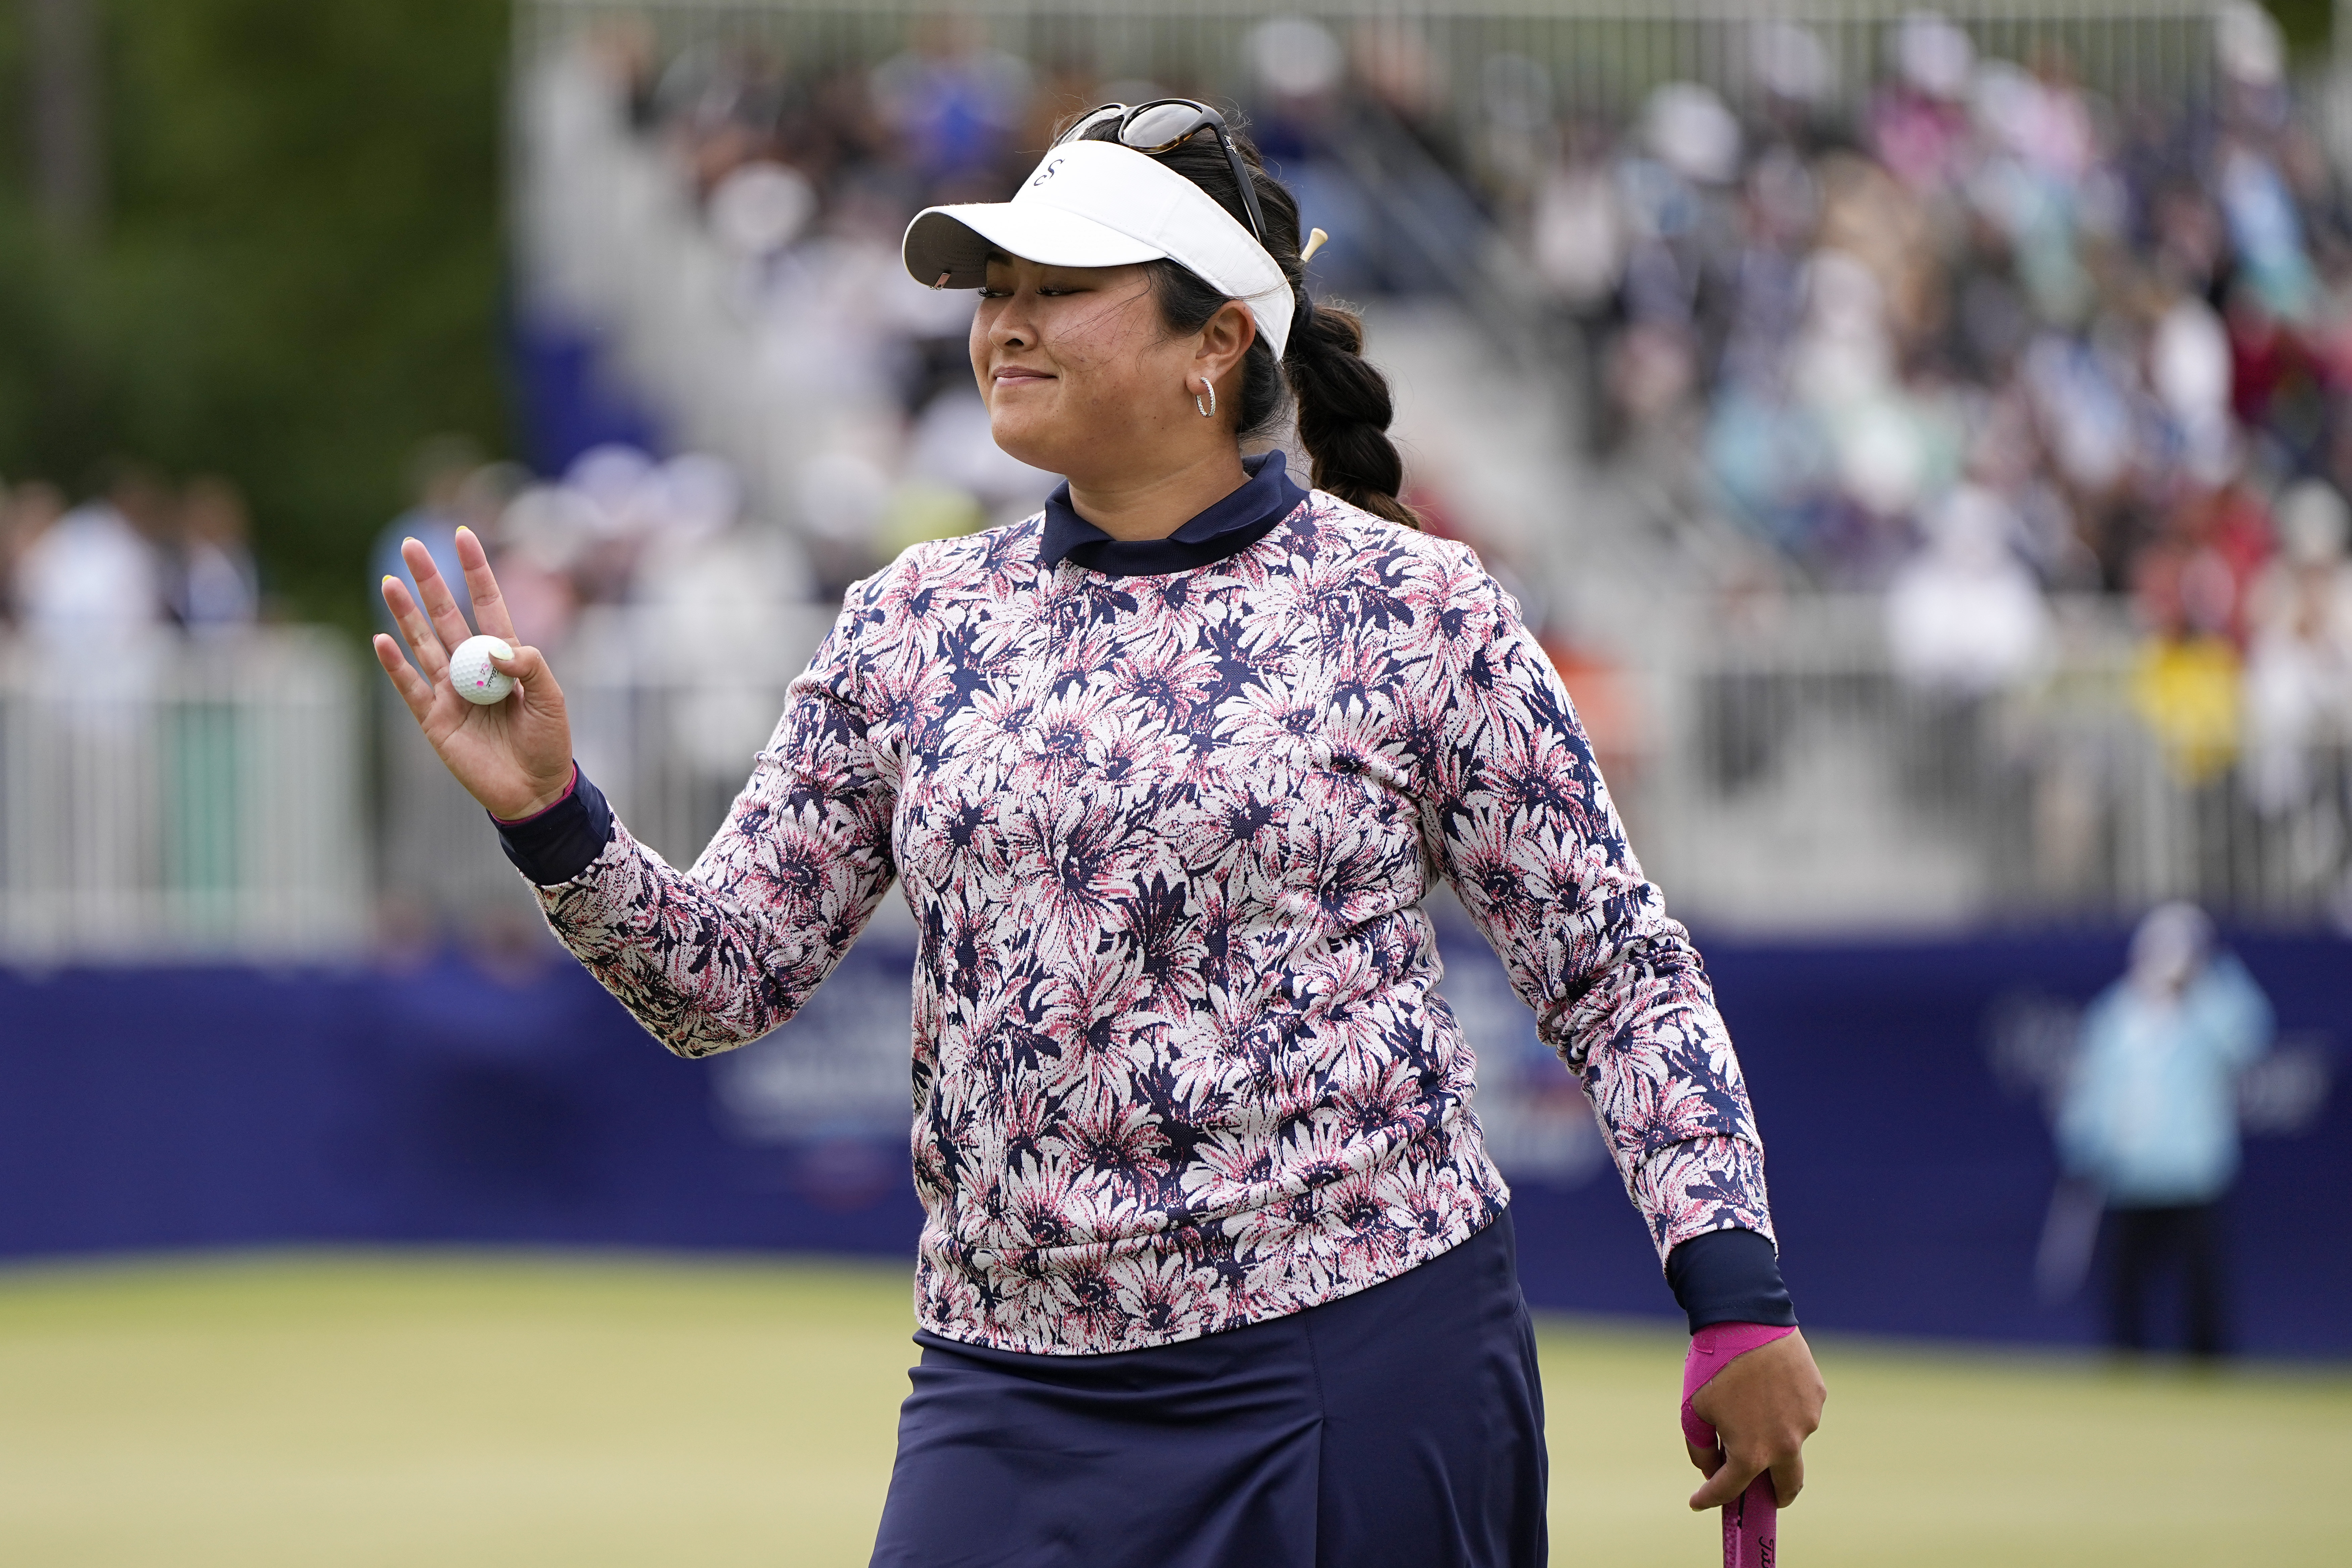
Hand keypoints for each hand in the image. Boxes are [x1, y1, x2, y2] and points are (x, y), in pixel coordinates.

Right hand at [374, 527, 575, 819]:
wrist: (534, 790)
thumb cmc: (549, 743)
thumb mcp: (552, 700)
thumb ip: (531, 667)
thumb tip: (496, 647)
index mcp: (505, 657)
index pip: (487, 604)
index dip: (475, 571)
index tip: (463, 535)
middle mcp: (473, 668)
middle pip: (446, 616)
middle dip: (429, 581)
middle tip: (411, 545)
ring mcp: (450, 691)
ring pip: (422, 643)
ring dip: (405, 614)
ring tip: (388, 581)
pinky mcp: (434, 719)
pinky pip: (410, 686)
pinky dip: (395, 664)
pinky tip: (382, 639)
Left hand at [1685, 1329, 1825, 1510]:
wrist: (1746, 1319)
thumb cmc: (1713, 1367)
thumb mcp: (1692, 1411)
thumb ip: (1700, 1449)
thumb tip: (1712, 1469)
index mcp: (1752, 1454)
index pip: (1730, 1490)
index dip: (1710, 1498)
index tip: (1698, 1503)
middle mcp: (1786, 1444)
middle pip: (1787, 1486)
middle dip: (1775, 1496)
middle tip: (1766, 1497)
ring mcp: (1807, 1421)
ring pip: (1792, 1442)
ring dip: (1776, 1439)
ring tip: (1754, 1409)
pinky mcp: (1817, 1397)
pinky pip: (1800, 1413)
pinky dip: (1786, 1410)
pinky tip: (1769, 1387)